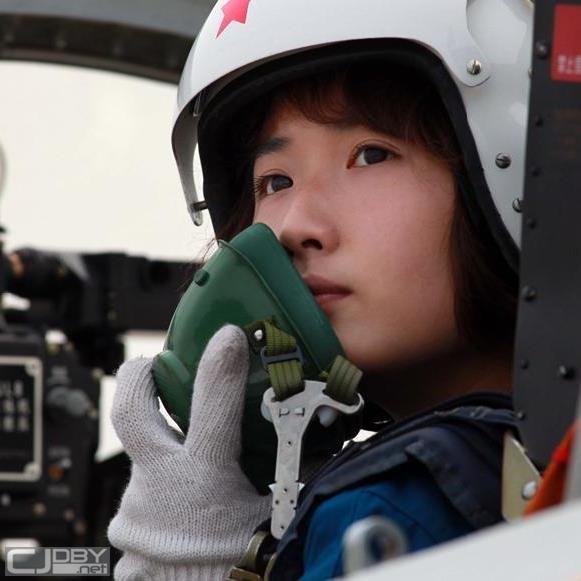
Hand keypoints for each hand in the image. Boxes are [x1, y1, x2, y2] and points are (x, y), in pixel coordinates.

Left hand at [107, 325, 271, 580]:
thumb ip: (293, 472)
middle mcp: (160, 489)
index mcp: (204, 481)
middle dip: (139, 376)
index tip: (228, 334)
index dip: (221, 363)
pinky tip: (185, 506)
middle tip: (152, 363)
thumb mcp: (275, 517)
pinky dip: (165, 493)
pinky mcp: (125, 532)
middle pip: (131, 410)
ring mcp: (135, 510)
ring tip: (192, 460)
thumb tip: (319, 438)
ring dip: (166, 451)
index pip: (212, 405)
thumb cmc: (245, 570)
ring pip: (144, 458)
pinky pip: (145, 497)